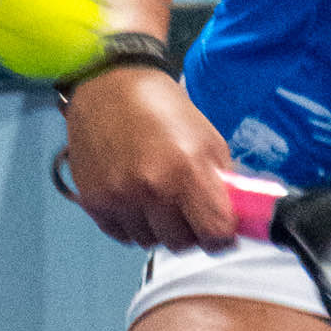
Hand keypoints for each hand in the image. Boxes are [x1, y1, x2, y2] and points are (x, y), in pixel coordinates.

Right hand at [62, 64, 240, 251]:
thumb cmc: (164, 108)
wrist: (108, 86)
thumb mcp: (208, 139)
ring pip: (150, 242)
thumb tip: (236, 220)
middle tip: (189, 211)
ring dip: (159, 229)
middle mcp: (151, 188)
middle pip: (181, 244)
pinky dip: (132, 225)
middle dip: (190, 232)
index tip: (221, 231)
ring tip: (158, 199)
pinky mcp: (93, 200)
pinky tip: (135, 199)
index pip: (214, 232)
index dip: (222, 236)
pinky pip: (122, 235)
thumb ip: (222, 183)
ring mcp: (118, 197)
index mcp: (186, 170)